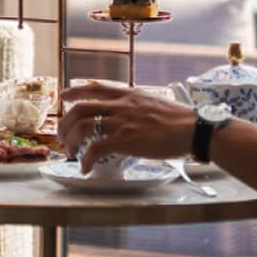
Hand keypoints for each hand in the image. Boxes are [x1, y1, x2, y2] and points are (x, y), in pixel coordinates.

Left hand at [57, 82, 195, 171]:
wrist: (193, 129)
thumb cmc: (180, 120)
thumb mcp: (154, 103)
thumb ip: (137, 106)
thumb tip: (131, 115)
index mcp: (128, 95)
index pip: (95, 88)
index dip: (75, 91)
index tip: (63, 97)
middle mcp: (121, 105)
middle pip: (80, 109)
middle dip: (65, 123)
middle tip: (62, 136)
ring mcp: (121, 122)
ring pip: (82, 127)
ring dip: (71, 141)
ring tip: (70, 153)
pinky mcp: (125, 140)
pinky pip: (95, 149)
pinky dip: (86, 160)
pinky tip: (86, 168)